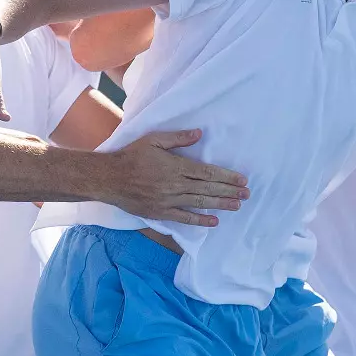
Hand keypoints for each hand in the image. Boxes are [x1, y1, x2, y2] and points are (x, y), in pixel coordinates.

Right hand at [101, 129, 248, 226]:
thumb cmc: (131, 155)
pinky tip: (214, 221)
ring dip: (220, 204)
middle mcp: (174, 184)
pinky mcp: (160, 212)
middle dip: (229, 191)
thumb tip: (199, 134)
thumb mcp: (153, 140)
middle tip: (247, 194)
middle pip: (207, 188)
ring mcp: (168, 200)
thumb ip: (177, 138)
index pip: (207, 172)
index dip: (227, 176)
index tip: (242, 180)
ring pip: (199, 203)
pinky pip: (183, 218)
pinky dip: (199, 220)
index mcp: (175, 166)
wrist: (108, 178)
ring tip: (237, 205)